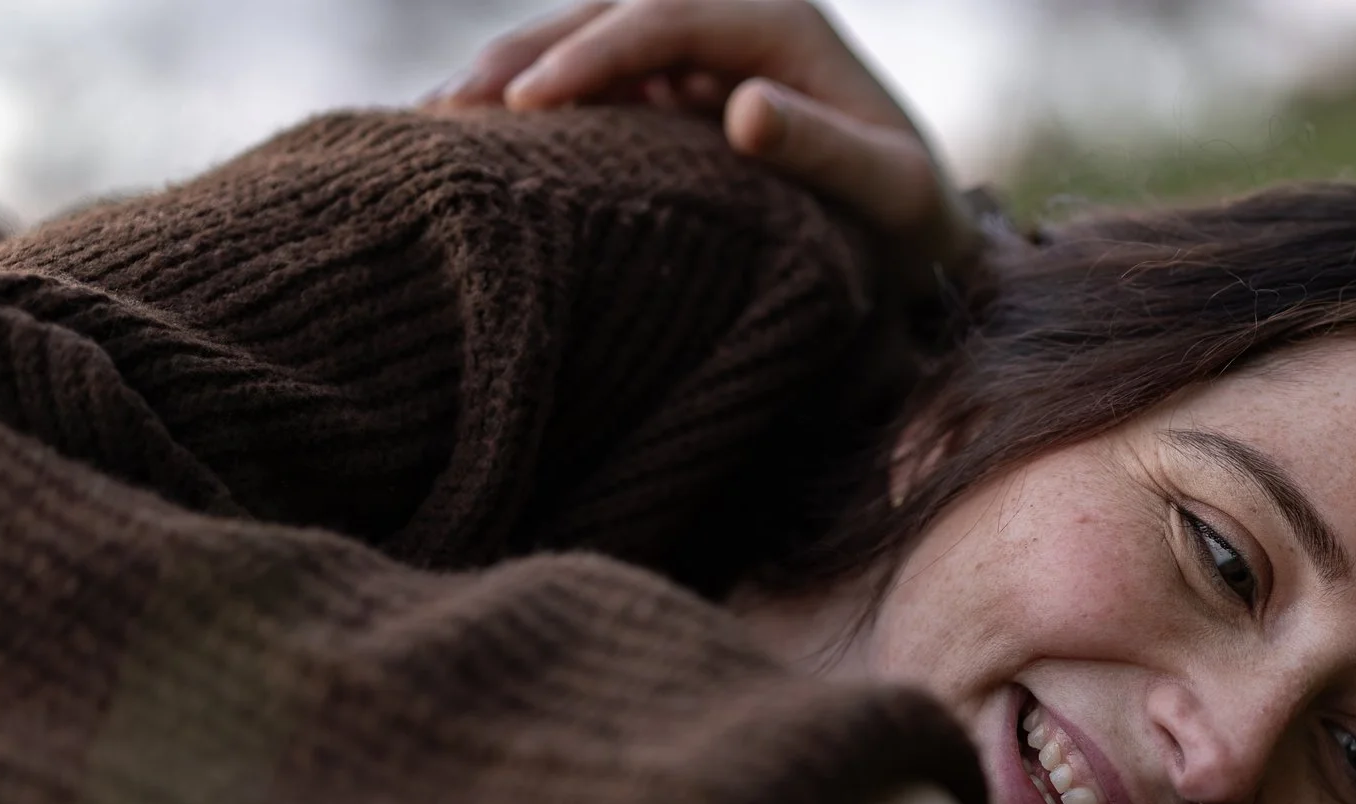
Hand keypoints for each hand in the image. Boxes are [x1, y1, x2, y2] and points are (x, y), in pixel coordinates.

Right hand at [427, 0, 982, 279]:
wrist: (923, 230)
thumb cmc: (912, 217)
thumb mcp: (888, 189)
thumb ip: (823, 147)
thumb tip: (740, 108)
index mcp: (780, 19)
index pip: (664, 15)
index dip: (590, 53)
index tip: (525, 105)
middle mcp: (734, 15)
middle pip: (608, 12)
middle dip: (523, 56)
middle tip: (447, 110)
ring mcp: (701, 48)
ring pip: (589, 39)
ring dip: (511, 74)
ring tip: (432, 122)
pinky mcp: (680, 83)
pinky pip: (597, 81)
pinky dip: (536, 105)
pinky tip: (472, 142)